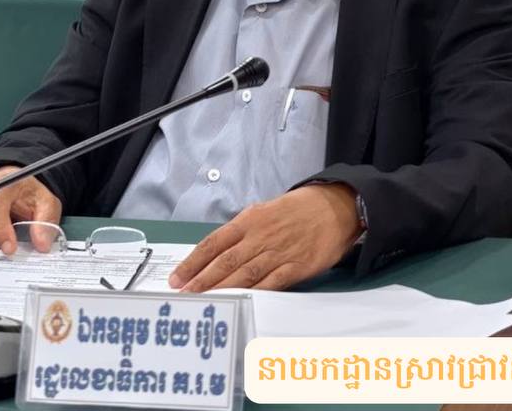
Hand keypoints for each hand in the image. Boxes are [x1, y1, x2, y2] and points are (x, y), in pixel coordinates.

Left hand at [168, 184, 362, 291]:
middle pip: (224, 262)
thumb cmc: (297, 210)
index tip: (177, 277)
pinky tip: (239, 303)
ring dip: (221, 290)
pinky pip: (271, 283)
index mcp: (248, 221)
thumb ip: (242, 231)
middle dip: (201, 280)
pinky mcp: (295, 267)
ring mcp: (277, 253)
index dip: (193, 262)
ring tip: (204, 301)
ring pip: (243, 274)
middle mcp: (259, 236)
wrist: (334, 207)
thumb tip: (219, 251)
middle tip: (183, 295)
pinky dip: (254, 294)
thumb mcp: (264, 211)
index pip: (213, 243)